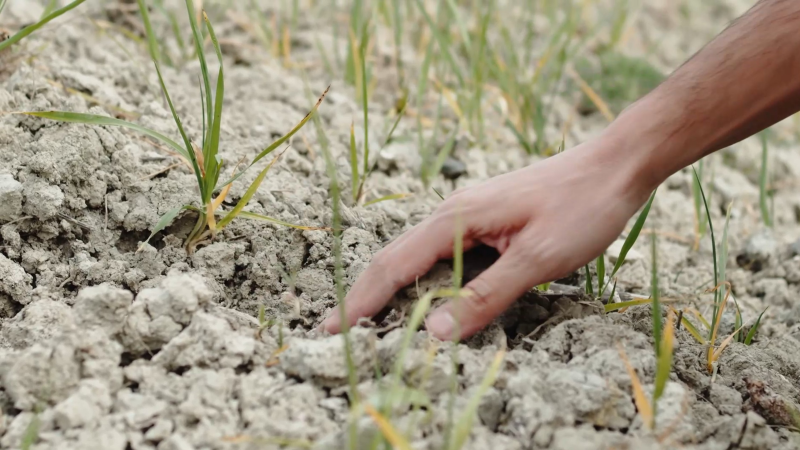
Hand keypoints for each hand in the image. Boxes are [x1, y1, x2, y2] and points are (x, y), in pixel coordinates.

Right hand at [320, 133, 652, 339]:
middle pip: (395, 258)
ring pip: (416, 257)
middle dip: (366, 295)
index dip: (362, 301)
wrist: (615, 165)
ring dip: (392, 288)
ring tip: (370, 320)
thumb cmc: (581, 207)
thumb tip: (433, 333)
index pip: (394, 265)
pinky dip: (423, 279)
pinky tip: (424, 296)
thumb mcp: (537, 259)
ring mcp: (468, 216)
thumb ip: (486, 296)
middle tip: (338, 331)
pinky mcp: (485, 222)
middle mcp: (452, 214)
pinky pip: (441, 254)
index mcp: (456, 219)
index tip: (332, 330)